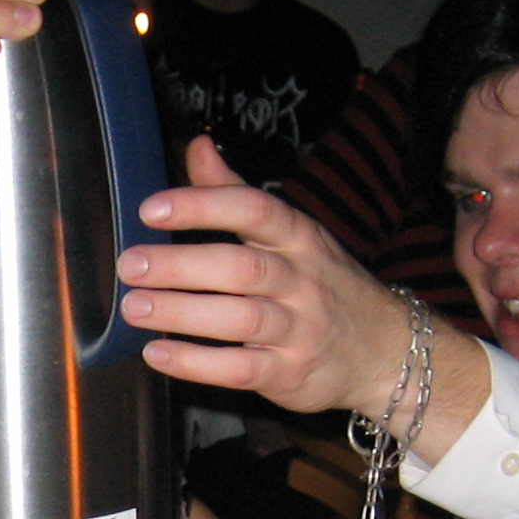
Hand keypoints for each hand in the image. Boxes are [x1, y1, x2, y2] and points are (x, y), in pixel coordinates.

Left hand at [116, 137, 419, 416]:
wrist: (386, 350)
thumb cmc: (325, 285)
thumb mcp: (292, 233)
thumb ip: (236, 192)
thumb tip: (198, 146)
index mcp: (298, 237)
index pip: (254, 209)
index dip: (203, 206)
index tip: (152, 209)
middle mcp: (301, 279)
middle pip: (241, 266)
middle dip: (181, 265)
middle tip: (132, 265)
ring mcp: (299, 329)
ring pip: (239, 317)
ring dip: (182, 313)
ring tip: (135, 308)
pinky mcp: (290, 373)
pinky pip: (241, 368)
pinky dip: (197, 363)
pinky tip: (159, 354)